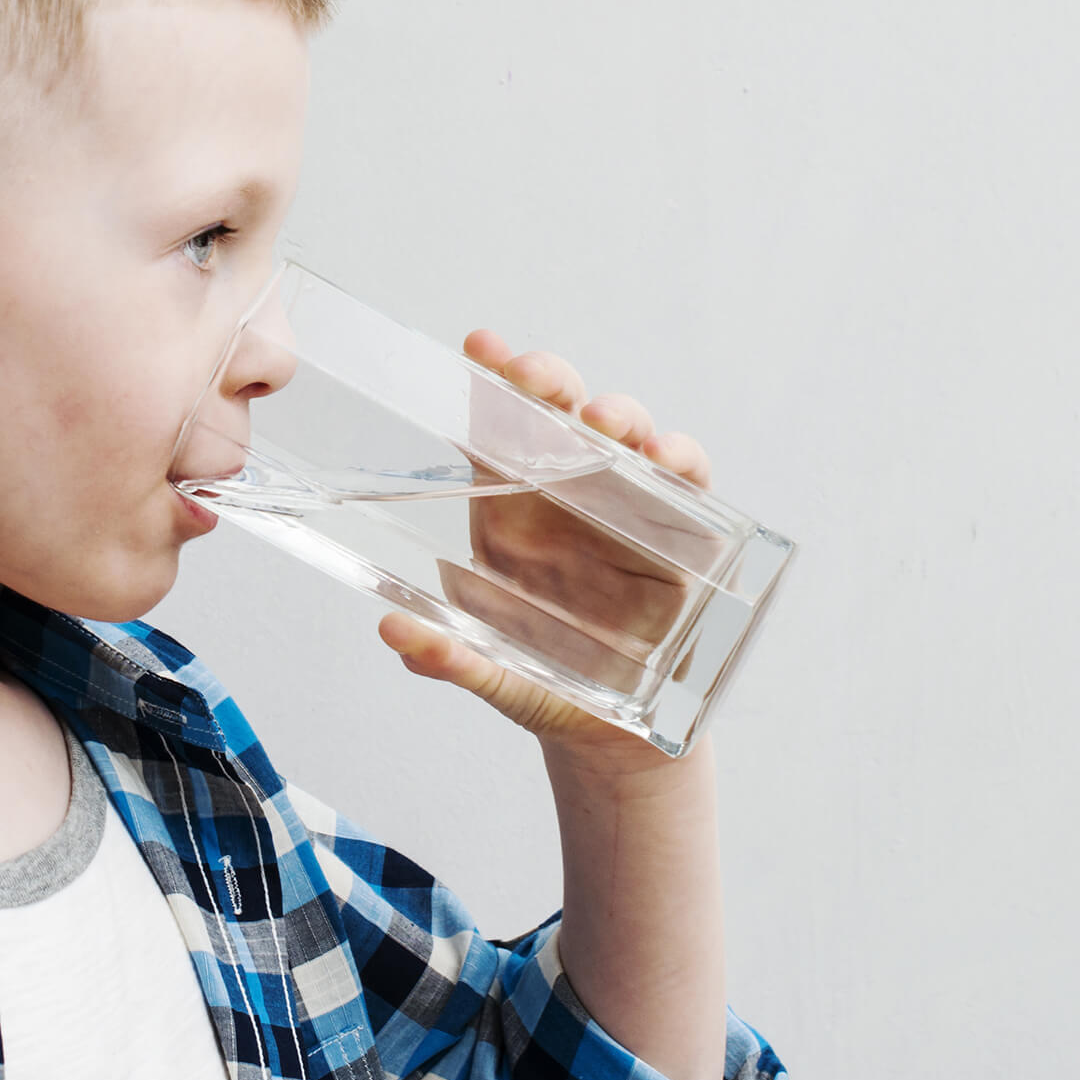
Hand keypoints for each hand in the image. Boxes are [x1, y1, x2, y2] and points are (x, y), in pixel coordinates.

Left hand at [374, 329, 713, 770]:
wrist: (609, 733)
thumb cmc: (541, 683)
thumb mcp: (488, 671)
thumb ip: (444, 655)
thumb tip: (393, 634)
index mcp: (509, 510)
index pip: (496, 429)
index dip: (492, 380)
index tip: (482, 346)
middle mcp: (566, 495)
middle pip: (559, 413)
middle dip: (550, 382)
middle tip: (537, 378)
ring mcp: (625, 506)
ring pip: (625, 433)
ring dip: (617, 415)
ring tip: (604, 424)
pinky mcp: (680, 531)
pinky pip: (686, 478)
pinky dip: (680, 458)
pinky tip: (666, 457)